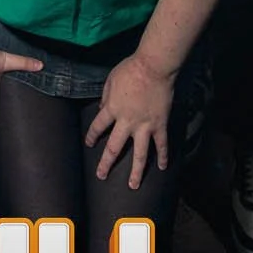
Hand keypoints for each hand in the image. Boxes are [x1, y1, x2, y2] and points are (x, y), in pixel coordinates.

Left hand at [85, 54, 174, 189]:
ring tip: (133, 185)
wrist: (154, 67)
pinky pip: (161, 144)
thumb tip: (103, 107)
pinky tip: (163, 167)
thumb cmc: (130, 69)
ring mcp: (144, 126)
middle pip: (113, 147)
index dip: (91, 135)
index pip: (97, 127)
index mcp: (112, 110)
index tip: (89, 143)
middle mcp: (126, 122)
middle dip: (106, 163)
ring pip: (139, 154)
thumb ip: (106, 96)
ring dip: (136, 171)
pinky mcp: (160, 125)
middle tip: (101, 175)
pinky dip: (163, 156)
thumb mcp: (110, 80)